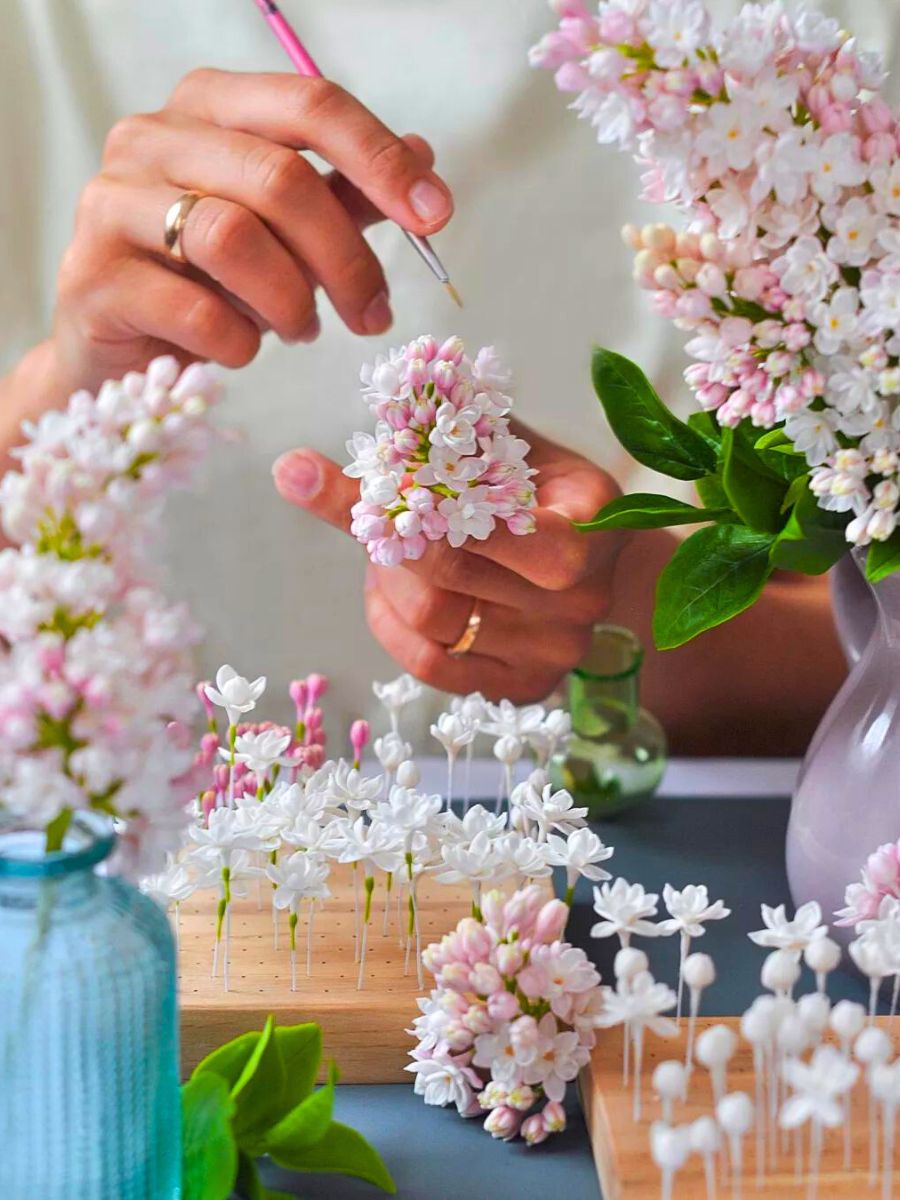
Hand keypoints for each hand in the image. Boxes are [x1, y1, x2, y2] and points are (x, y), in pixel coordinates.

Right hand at [49, 70, 453, 393]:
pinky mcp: (93, 278)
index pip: (310, 105)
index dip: (382, 160)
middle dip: (346, 259)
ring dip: (291, 302)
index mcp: (209, 108)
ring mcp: (112, 203)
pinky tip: (242, 348)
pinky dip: (239, 341)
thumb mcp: (284, 233)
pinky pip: (195, 311)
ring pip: (232, 238)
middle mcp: (152, 137)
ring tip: (302, 331)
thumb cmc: (206, 280)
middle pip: (280, 179)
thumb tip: (426, 160)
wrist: (120, 350)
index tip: (436, 217)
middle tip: (373, 315)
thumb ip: (344, 195)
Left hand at [273, 424, 626, 701]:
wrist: (591, 558)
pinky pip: (430, 665)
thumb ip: (425, 448)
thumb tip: (293, 467)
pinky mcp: (524, 686)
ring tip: (386, 547)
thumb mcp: (502, 448)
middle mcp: (583, 598)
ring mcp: (556, 650)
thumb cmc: (538, 488)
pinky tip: (386, 591)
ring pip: (433, 622)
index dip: (439, 508)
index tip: (382, 479)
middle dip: (395, 538)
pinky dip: (390, 625)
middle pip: (453, 576)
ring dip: (388, 579)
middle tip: (372, 510)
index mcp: (593, 524)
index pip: (515, 528)